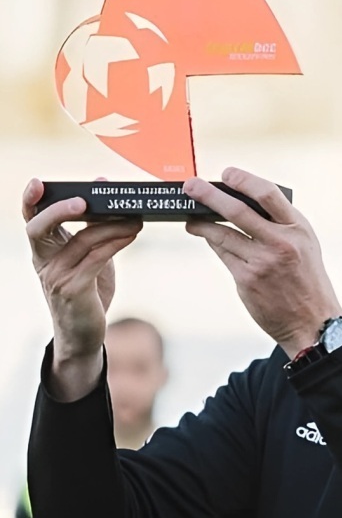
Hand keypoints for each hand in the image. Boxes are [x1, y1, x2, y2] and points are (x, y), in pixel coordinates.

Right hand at [23, 178, 141, 398]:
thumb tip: (103, 186)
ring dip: (112, 225)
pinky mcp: (74, 290)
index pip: (30, 221)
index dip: (30, 201)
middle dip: (60, 210)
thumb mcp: (88, 257)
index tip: (38, 183)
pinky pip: (96, 259)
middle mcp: (44, 262)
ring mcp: (56, 277)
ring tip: (136, 218)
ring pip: (81, 241)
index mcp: (44, 251)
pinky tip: (132, 234)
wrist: (83, 335)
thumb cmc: (88, 291)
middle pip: (39, 228)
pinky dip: (116, 243)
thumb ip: (93, 226)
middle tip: (85, 200)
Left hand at [184, 168, 341, 357]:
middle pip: (237, 211)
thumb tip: (244, 202)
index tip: (227, 173)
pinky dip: (212, 243)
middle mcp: (280, 242)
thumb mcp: (304, 244)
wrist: (312, 322)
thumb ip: (281, 224)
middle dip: (209, 195)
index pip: (268, 194)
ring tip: (190, 218)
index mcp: (298, 229)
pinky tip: (205, 236)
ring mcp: (262, 262)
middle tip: (191, 186)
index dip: (244, 180)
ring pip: (222, 234)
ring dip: (201, 223)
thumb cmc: (307, 279)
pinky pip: (223, 255)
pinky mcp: (246, 280)